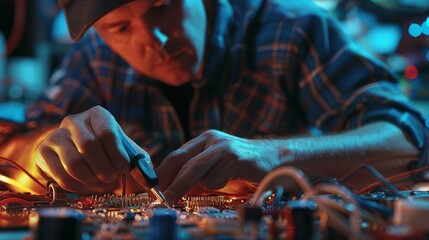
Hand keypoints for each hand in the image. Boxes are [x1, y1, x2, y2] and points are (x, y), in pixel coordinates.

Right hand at [35, 106, 133, 192]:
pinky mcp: (44, 152)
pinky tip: (84, 185)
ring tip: (99, 182)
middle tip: (111, 178)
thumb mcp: (122, 149)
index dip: (117, 154)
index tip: (124, 168)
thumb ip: (137, 159)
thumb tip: (147, 175)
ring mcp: (56, 135)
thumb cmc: (105, 151)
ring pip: (73, 162)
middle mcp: (75, 121)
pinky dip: (76, 185)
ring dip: (90, 178)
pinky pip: (61, 175)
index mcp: (98, 115)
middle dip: (104, 167)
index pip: (107, 132)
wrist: (71, 153)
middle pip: (89, 145)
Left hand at [156, 130, 279, 202]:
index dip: (161, 173)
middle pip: (180, 160)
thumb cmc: (243, 167)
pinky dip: (213, 185)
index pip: (175, 156)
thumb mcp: (217, 167)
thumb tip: (173, 190)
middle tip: (155, 197)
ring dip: (180, 186)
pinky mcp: (236, 158)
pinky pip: (215, 176)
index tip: (151, 190)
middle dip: (165, 180)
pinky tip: (226, 184)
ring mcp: (223, 147)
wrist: (277, 158)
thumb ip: (198, 174)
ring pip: (193, 168)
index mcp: (204, 140)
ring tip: (170, 199)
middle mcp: (211, 140)